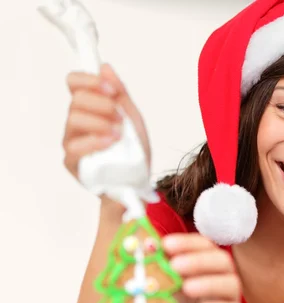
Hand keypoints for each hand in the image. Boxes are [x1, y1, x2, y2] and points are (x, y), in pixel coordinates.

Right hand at [62, 63, 150, 189]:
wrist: (138, 180)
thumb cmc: (133, 150)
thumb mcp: (132, 118)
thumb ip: (120, 94)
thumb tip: (106, 67)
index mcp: (89, 108)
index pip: (74, 82)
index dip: (90, 80)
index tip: (113, 90)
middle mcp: (75, 122)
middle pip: (76, 99)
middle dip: (103, 104)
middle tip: (120, 118)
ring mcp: (71, 142)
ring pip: (74, 119)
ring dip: (100, 122)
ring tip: (119, 134)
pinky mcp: (71, 162)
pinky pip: (75, 146)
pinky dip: (95, 141)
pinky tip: (110, 143)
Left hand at [162, 233, 242, 302]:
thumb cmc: (187, 302)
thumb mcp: (172, 284)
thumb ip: (162, 270)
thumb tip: (141, 253)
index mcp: (209, 260)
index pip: (203, 245)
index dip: (186, 243)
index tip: (166, 244)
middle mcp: (223, 274)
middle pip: (220, 260)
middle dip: (197, 261)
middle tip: (175, 265)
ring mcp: (230, 295)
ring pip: (229, 283)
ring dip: (209, 283)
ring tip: (187, 287)